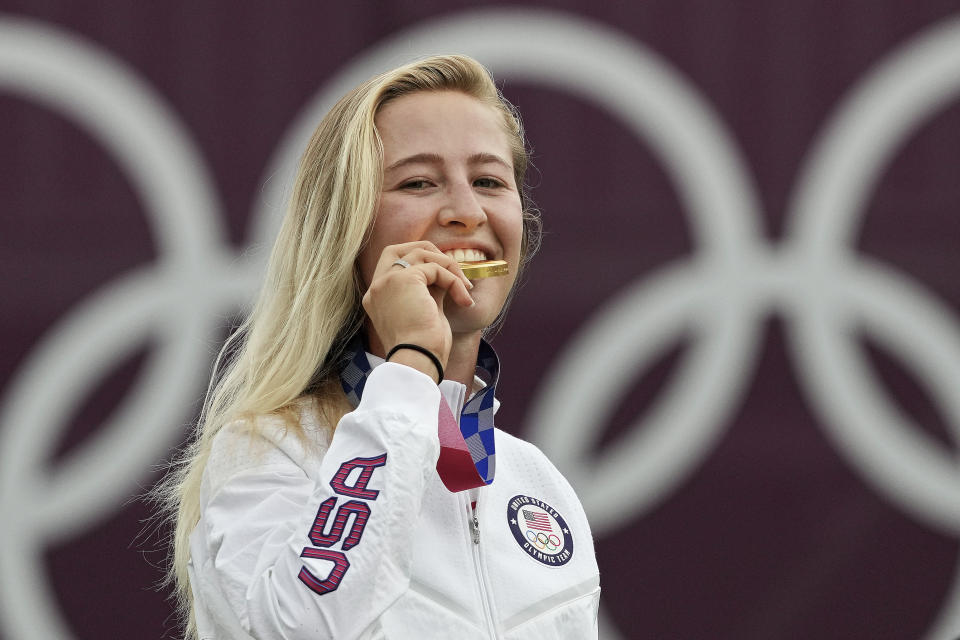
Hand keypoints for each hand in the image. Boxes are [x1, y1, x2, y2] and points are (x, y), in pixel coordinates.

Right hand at [362, 241, 473, 378]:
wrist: (418, 360)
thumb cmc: (424, 347)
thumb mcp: (425, 311)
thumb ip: (428, 289)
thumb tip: (445, 272)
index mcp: (376, 298)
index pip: (391, 264)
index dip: (417, 261)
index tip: (442, 275)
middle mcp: (376, 287)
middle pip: (398, 249)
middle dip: (428, 252)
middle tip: (453, 269)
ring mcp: (387, 282)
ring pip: (420, 254)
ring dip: (449, 268)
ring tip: (464, 289)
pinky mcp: (403, 279)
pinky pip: (435, 268)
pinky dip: (453, 280)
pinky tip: (463, 299)